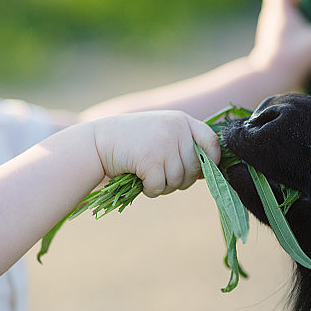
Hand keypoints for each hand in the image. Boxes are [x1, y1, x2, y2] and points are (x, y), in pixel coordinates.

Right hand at [92, 111, 219, 197]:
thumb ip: (184, 144)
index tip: (203, 172)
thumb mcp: (161, 132)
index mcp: (181, 120)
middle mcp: (176, 130)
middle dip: (182, 180)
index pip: (212, 141)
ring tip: (149, 176)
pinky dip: (151, 190)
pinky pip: (160, 187)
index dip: (212, 161)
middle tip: (163, 177)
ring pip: (178, 181)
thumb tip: (209, 172)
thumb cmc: (132, 141)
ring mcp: (164, 144)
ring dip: (164, 186)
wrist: (98, 141)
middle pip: (196, 168)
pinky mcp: (150, 160)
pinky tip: (141, 181)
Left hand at [248, 0, 310, 90]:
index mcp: (279, 11)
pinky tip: (305, 39)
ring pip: (280, 16)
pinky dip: (292, 30)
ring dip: (295, 16)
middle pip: (280, 0)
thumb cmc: (288, 58)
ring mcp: (269, 32)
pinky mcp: (271, 45)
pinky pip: (280, 31)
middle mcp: (270, 19)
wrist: (268, 80)